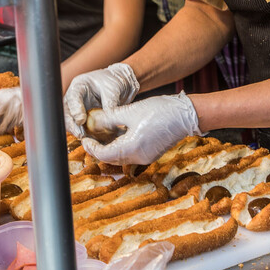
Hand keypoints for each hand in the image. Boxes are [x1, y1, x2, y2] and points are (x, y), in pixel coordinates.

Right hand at [63, 63, 139, 137]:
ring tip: (89, 140)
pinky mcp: (85, 119)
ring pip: (72, 123)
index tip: (81, 120)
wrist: (120, 84)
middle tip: (81, 135)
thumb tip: (107, 122)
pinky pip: (83, 129)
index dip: (75, 109)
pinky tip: (96, 140)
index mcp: (79, 86)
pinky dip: (88, 135)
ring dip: (79, 132)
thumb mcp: (113, 91)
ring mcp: (79, 109)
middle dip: (72, 125)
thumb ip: (109, 105)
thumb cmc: (115, 81)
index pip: (73, 97)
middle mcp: (75, 98)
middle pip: (67, 112)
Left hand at [81, 92, 203, 164]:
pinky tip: (116, 135)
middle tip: (89, 137)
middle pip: (111, 159)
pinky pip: (129, 154)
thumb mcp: (130, 112)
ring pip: (120, 157)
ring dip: (108, 148)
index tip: (84, 138)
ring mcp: (145, 157)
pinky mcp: (150, 153)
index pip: (103, 155)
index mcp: (132, 148)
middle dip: (98, 149)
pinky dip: (119, 147)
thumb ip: (108, 118)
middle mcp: (138, 158)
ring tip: (100, 135)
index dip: (91, 148)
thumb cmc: (159, 110)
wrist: (186, 114)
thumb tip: (91, 122)